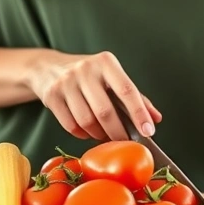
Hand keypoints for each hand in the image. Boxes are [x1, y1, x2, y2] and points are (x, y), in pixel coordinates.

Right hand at [27, 50, 161, 140]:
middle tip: (124, 141)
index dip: (139, 113)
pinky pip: (71, 126)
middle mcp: (85, 69)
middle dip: (118, 132)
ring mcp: (65, 82)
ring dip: (99, 135)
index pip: (127, 90)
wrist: (47, 68)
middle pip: (105, 111)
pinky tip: (88, 132)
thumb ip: (135, 97)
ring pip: (87, 121)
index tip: (149, 131)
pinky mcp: (51, 96)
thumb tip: (156, 118)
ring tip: (105, 135)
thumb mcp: (112, 77)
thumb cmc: (89, 75)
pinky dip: (83, 134)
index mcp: (106, 62)